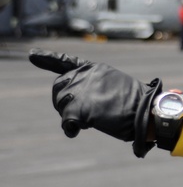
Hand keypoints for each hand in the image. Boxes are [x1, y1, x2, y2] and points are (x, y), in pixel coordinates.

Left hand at [29, 49, 162, 157]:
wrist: (147, 112)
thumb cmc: (137, 103)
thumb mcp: (115, 86)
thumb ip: (94, 88)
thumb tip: (75, 105)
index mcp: (94, 68)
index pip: (66, 61)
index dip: (48, 58)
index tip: (32, 55)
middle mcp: (84, 75)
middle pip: (58, 88)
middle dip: (63, 103)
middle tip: (80, 115)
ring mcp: (81, 91)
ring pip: (60, 106)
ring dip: (71, 116)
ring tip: (90, 120)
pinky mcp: (80, 109)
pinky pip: (66, 122)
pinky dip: (70, 129)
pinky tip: (77, 131)